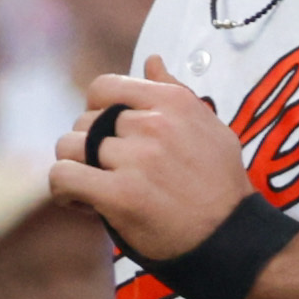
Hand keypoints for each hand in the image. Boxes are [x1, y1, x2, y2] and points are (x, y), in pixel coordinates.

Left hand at [48, 55, 245, 268]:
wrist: (233, 238)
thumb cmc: (221, 185)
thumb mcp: (212, 127)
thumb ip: (176, 92)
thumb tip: (152, 60)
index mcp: (172, 102)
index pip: (105, 87)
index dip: (96, 110)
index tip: (107, 135)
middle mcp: (153, 124)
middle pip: (85, 122)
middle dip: (89, 148)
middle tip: (109, 173)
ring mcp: (136, 159)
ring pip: (70, 147)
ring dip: (76, 168)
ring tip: (94, 189)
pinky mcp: (121, 194)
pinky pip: (64, 176)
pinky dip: (64, 189)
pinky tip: (81, 202)